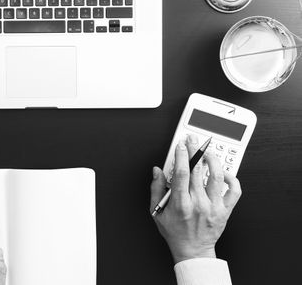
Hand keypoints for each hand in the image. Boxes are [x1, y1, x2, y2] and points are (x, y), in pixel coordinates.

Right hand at [150, 134, 242, 263]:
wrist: (193, 251)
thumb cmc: (175, 232)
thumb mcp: (157, 212)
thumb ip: (156, 189)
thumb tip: (157, 170)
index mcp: (181, 204)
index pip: (182, 173)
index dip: (181, 156)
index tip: (181, 145)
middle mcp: (199, 204)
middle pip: (199, 170)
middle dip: (195, 151)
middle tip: (193, 140)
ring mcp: (214, 207)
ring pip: (217, 177)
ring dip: (213, 160)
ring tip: (208, 152)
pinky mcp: (226, 210)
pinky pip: (234, 190)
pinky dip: (232, 178)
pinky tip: (224, 172)